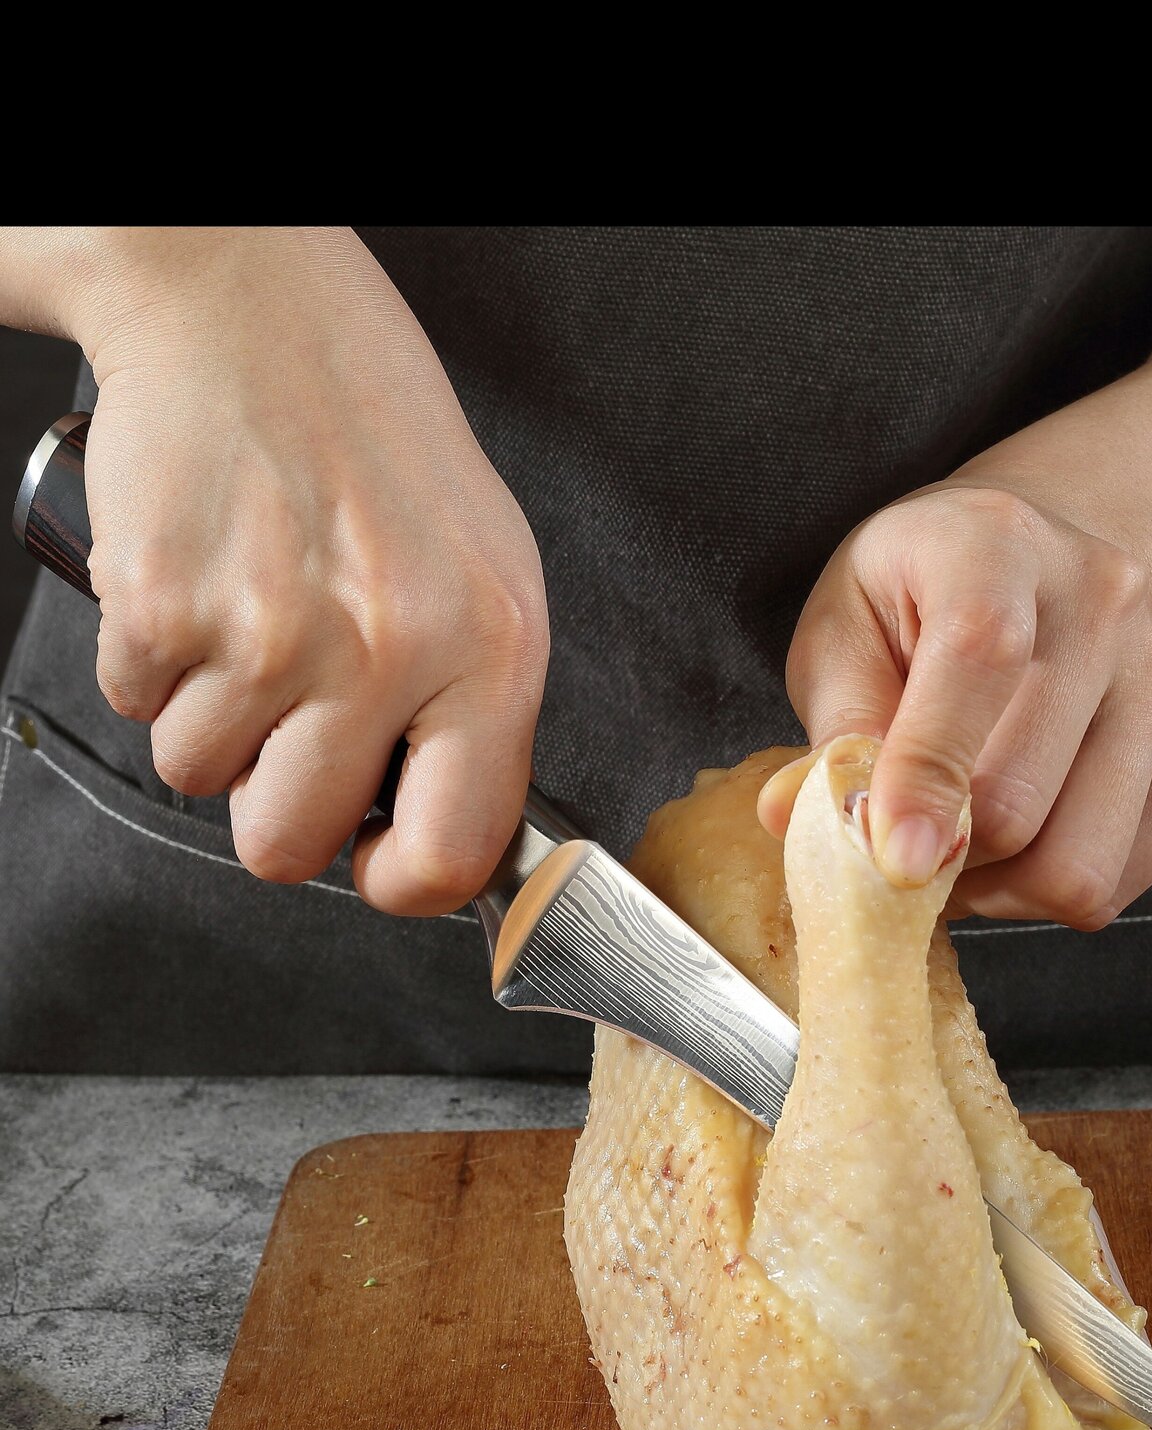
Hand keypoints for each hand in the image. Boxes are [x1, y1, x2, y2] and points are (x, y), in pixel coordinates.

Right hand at [73, 228, 546, 913]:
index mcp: (491, 647)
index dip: (402, 880)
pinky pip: (135, 706)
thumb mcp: (482, 567)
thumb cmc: (369, 433)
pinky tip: (200, 583)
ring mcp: (270, 631)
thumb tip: (444, 829)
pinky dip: (151, 661)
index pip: (455, 853)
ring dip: (209, 720)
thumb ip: (475, 706)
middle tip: (290, 722)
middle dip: (276, 803)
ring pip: (199, 778)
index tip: (381, 860)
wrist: (245, 303)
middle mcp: (389, 648)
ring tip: (249, 618)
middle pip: (291, 846)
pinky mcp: (164, 604)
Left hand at [759, 483, 1151, 927]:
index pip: (979, 664)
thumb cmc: (916, 602)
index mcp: (995, 544)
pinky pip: (1121, 882)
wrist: (1038, 561)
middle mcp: (1103, 600)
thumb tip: (795, 817)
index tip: (892, 859)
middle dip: (942, 855)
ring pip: (1076, 864)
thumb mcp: (844, 632)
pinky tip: (1020, 846)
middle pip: (1019, 801)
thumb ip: (833, 728)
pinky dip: (1052, 893)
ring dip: (998, 889)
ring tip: (960, 846)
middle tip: (902, 845)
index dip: (928, 777)